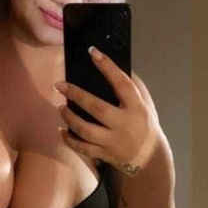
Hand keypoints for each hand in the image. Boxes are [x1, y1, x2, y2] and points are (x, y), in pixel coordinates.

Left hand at [53, 46, 160, 176]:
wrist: (149, 156)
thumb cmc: (142, 122)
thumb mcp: (143, 103)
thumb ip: (130, 87)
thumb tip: (109, 66)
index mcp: (136, 107)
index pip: (122, 84)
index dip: (108, 67)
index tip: (93, 52)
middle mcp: (124, 125)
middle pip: (97, 108)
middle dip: (76, 95)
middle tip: (59, 85)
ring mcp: (113, 142)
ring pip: (86, 130)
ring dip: (69, 118)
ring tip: (61, 107)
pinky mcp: (104, 154)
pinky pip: (82, 148)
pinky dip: (69, 139)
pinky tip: (61, 129)